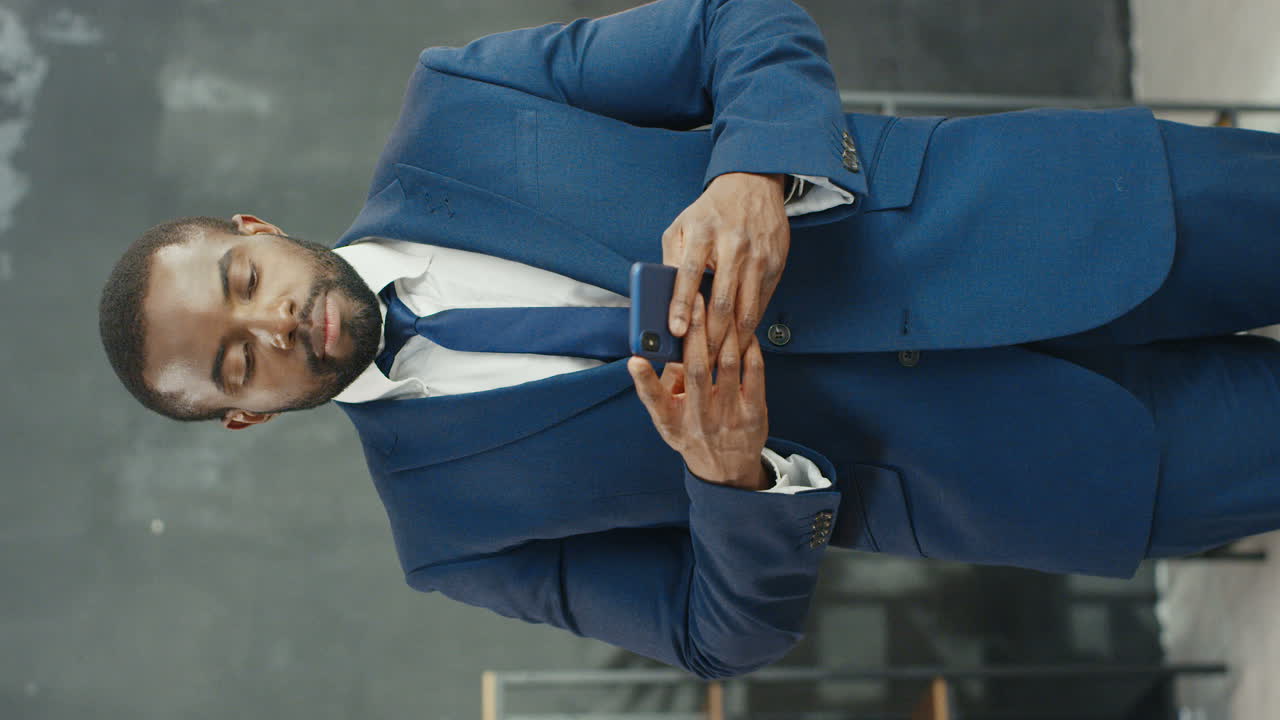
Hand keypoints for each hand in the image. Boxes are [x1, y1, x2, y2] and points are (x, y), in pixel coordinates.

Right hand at [629, 294, 769, 489]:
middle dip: (695, 331)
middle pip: (697, 369)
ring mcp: (729, 417)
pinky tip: (745, 330)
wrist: (725, 470)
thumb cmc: (691, 433)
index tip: (634, 360)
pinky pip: (754, 374)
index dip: (643, 380)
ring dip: (726, 332)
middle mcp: (699, 419)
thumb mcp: (668, 419)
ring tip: (722, 304)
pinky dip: (750, 349)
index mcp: (671, 420)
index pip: (653, 399)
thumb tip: (668, 345)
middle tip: (694, 300)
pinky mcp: (754, 415)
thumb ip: (664, 385)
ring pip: (728, 365)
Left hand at [663, 171, 789, 360]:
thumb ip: (671, 259)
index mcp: (702, 234)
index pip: (688, 274)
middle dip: (711, 337)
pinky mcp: (774, 265)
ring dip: (733, 341)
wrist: (752, 185)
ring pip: (746, 309)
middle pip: (721, 301)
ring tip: (720, 362)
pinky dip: (750, 328)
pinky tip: (740, 343)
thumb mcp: (681, 226)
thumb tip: (662, 298)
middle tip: (700, 363)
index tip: (675, 331)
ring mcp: (757, 257)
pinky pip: (762, 304)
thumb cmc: (710, 211)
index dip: (680, 306)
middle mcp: (732, 246)